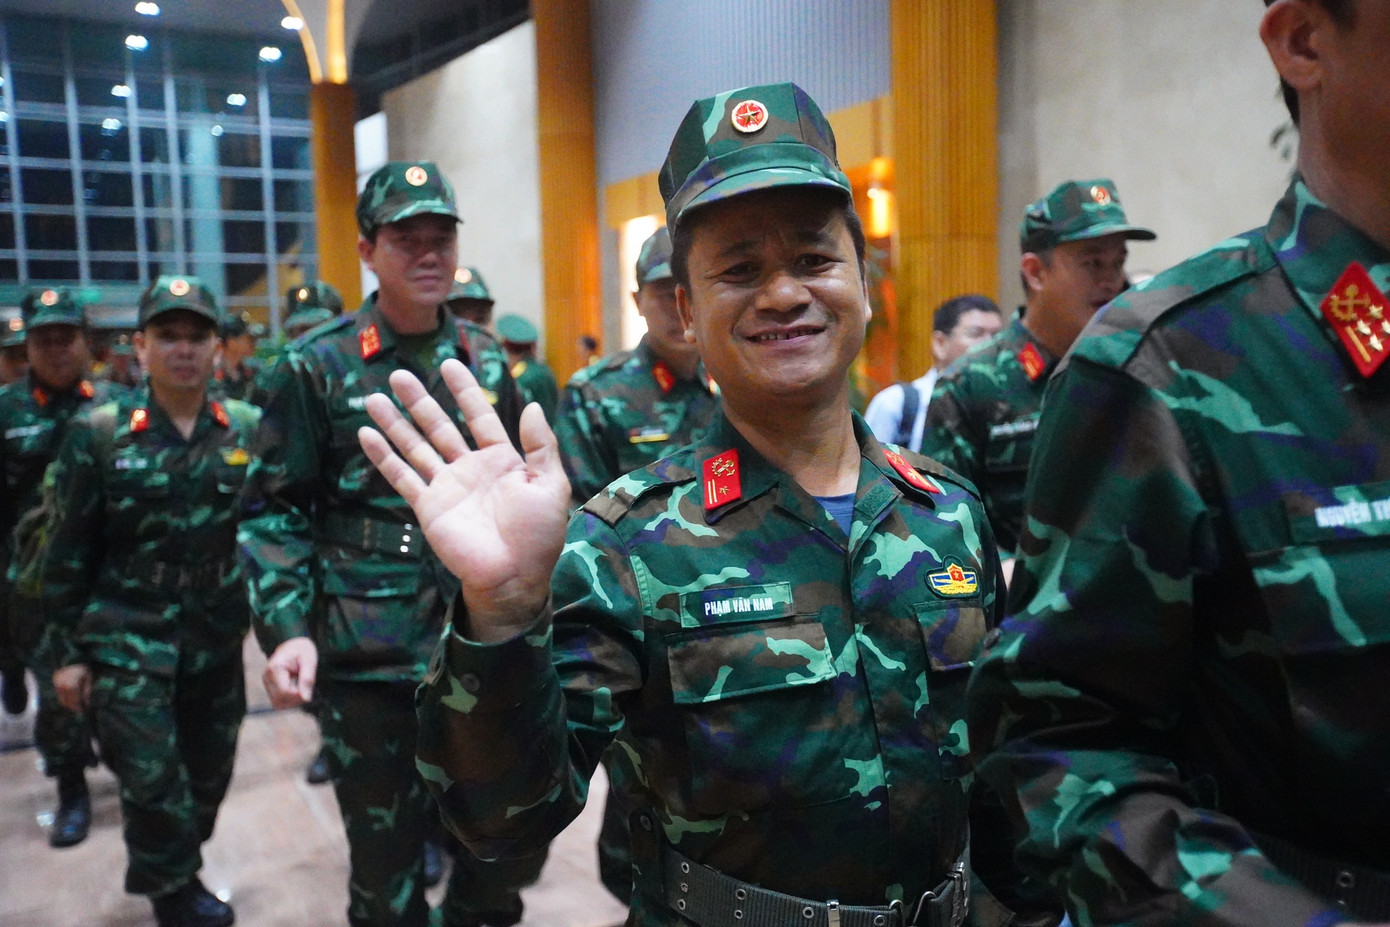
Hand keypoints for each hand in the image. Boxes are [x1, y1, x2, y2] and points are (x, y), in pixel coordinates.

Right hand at [53, 664, 91, 712]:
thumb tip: (86, 703)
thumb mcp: (88, 680)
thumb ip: (86, 692)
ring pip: (62, 699)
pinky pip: (59, 693)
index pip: (74, 701)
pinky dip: (65, 697)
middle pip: (66, 702)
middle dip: (73, 707)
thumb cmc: (83, 668)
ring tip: (76, 704)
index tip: (83, 710)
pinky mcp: (54, 682)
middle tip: (80, 709)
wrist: (72, 657)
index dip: (79, 707)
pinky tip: (71, 697)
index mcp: (72, 686)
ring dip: (68, 703)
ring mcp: (57, 684)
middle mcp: (62, 686)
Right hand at [264, 636, 317, 707]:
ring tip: (302, 690)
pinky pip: (278, 701)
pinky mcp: (270, 687)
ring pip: (277, 704)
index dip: (298, 696)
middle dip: (296, 700)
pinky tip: (298, 691)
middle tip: (307, 689)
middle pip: (279, 700)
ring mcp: (267, 683)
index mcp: (275, 668)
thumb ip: (307, 679)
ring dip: (292, 702)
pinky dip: (289, 701)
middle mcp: (267, 677)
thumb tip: (306, 698)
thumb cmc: (302, 650)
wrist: (293, 643)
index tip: (309, 691)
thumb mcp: (309, 661)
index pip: (284, 692)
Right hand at [358, 358, 570, 641]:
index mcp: (502, 459)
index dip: (465, 390)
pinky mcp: (428, 506)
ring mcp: (446, 486)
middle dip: (420, 401)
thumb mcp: (551, 485)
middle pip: (440, 426)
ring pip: (415, 446)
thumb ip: (541, 445)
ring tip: (375, 397)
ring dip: (395, 422)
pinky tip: (367, 434)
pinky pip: (402, 476)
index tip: (449, 363)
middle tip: (399, 374)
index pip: (479, 416)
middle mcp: (469, 468)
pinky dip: (384, 456)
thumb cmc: (538, 536)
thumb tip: (530, 404)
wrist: (514, 578)